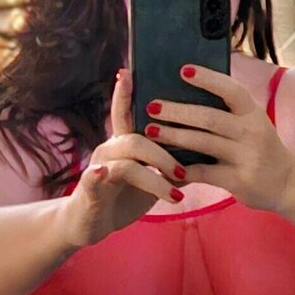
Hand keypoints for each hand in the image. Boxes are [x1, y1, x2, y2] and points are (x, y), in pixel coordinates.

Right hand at [64, 68, 187, 246]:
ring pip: (125, 161)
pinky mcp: (89, 189)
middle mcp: (110, 149)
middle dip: (163, 153)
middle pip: (136, 138)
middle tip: (183, 171)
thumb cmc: (125, 196)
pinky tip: (102, 173)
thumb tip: (204, 150)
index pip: (128, 112)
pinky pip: (92, 177)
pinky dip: (96, 174)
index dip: (126, 92)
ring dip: (152, 178)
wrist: (92, 224)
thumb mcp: (151, 178)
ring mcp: (98, 167)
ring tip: (174, 194)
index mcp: (125, 143)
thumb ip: (170, 162)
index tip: (129, 70)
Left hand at [143, 63, 294, 212]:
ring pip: (203, 143)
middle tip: (151, 106)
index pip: (231, 90)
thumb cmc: (260, 148)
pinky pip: (204, 173)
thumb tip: (186, 91)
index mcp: (253, 113)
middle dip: (177, 111)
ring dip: (173, 136)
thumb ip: (227, 111)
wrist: (288, 184)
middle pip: (209, 117)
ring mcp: (246, 157)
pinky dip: (182, 169)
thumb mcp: (252, 123)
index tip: (183, 70)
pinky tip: (163, 166)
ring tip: (150, 131)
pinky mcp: (239, 180)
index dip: (208, 79)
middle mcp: (252, 132)